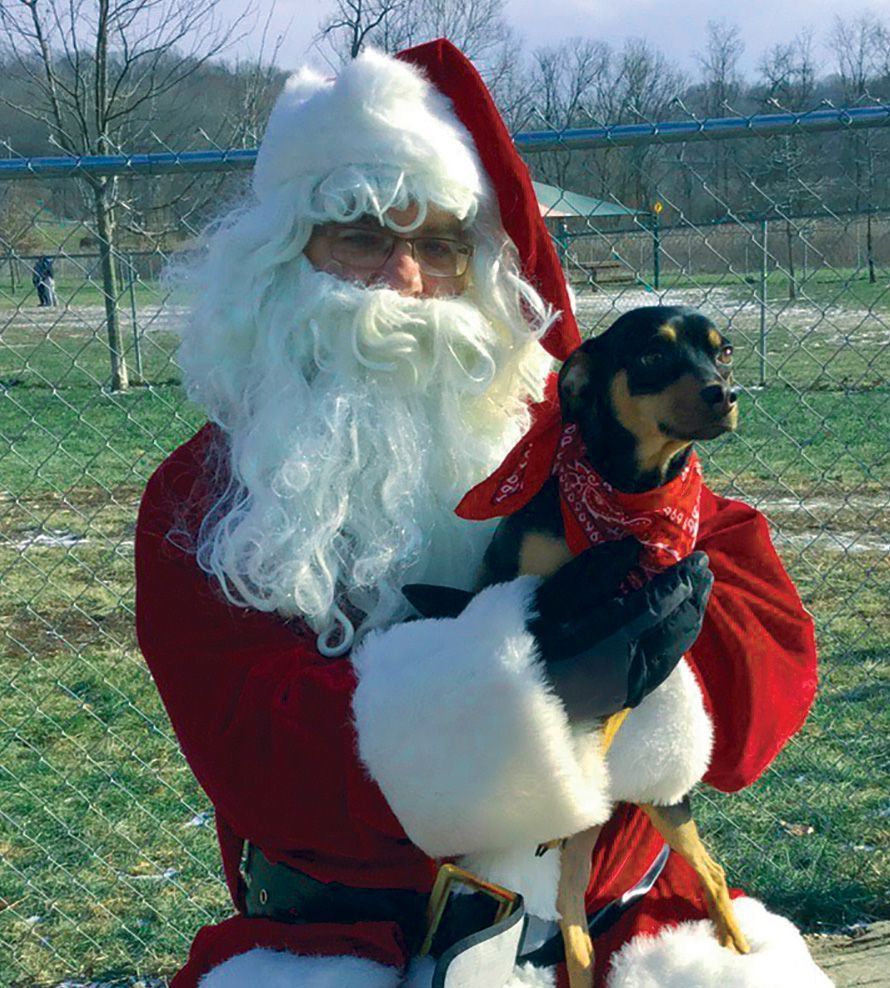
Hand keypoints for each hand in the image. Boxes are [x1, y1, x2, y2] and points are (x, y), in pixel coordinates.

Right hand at [531, 546, 713, 720]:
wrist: (505, 696)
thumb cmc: (522, 640)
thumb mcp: (550, 598)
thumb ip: (594, 573)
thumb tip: (633, 548)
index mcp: (613, 638)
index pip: (662, 601)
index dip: (684, 578)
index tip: (698, 557)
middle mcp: (631, 665)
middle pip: (677, 627)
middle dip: (695, 597)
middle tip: (704, 571)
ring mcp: (630, 686)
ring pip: (675, 649)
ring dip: (689, 619)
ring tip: (697, 595)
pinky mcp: (625, 698)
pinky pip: (664, 666)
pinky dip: (676, 642)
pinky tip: (675, 630)